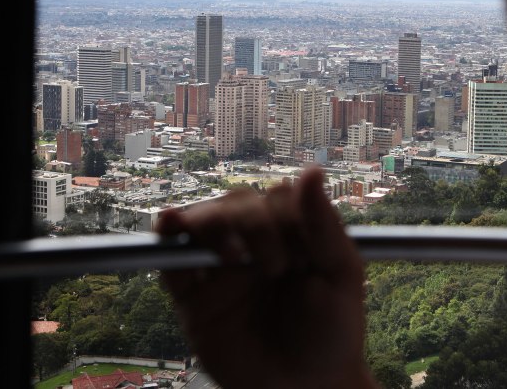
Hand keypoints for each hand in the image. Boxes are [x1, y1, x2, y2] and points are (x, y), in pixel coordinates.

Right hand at [156, 166, 377, 388]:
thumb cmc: (332, 334)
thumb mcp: (341, 275)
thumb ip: (323, 224)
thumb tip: (311, 172)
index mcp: (290, 235)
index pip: (275, 198)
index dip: (284, 214)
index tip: (301, 253)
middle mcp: (253, 246)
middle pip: (235, 204)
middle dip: (252, 222)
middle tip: (275, 265)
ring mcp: (222, 271)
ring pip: (201, 223)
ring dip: (209, 223)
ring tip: (231, 254)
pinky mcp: (194, 299)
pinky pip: (170, 264)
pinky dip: (165, 242)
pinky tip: (169, 228)